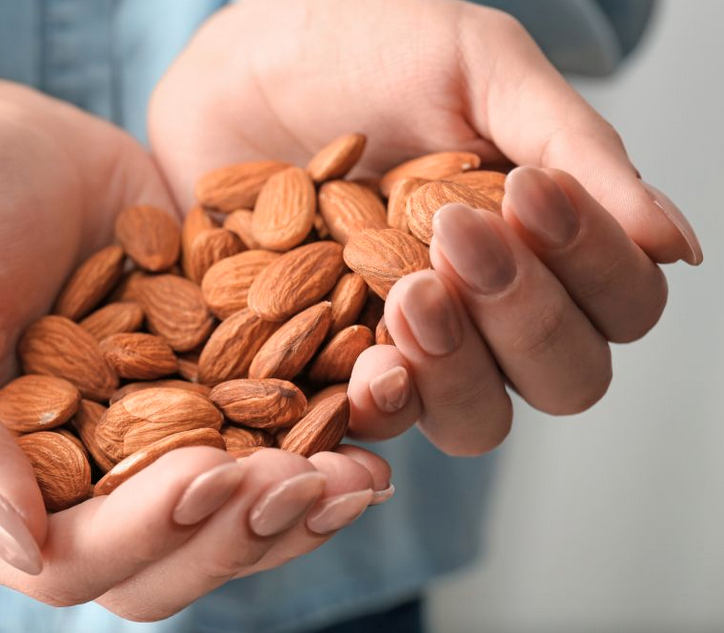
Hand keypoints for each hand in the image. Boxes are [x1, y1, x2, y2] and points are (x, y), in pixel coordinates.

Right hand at [0, 70, 389, 618]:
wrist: (14, 145)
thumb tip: (14, 545)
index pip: (72, 561)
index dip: (144, 534)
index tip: (208, 472)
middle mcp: (79, 489)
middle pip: (169, 560)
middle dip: (241, 530)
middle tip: (308, 480)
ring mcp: (151, 445)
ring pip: (232, 516)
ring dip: (300, 503)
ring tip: (360, 473)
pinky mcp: (208, 392)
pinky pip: (270, 438)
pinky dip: (323, 436)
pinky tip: (373, 409)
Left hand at [149, 0, 702, 454]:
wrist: (239, 68)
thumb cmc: (362, 51)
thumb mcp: (478, 69)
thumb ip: (573, 148)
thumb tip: (675, 245)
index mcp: (544, 245)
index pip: (619, 302)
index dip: (592, 266)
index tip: (527, 194)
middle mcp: (489, 313)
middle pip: (564, 377)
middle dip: (527, 317)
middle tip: (460, 238)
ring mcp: (412, 348)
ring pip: (480, 421)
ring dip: (462, 368)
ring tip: (412, 294)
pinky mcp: (329, 368)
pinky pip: (375, 422)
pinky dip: (383, 402)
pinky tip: (373, 364)